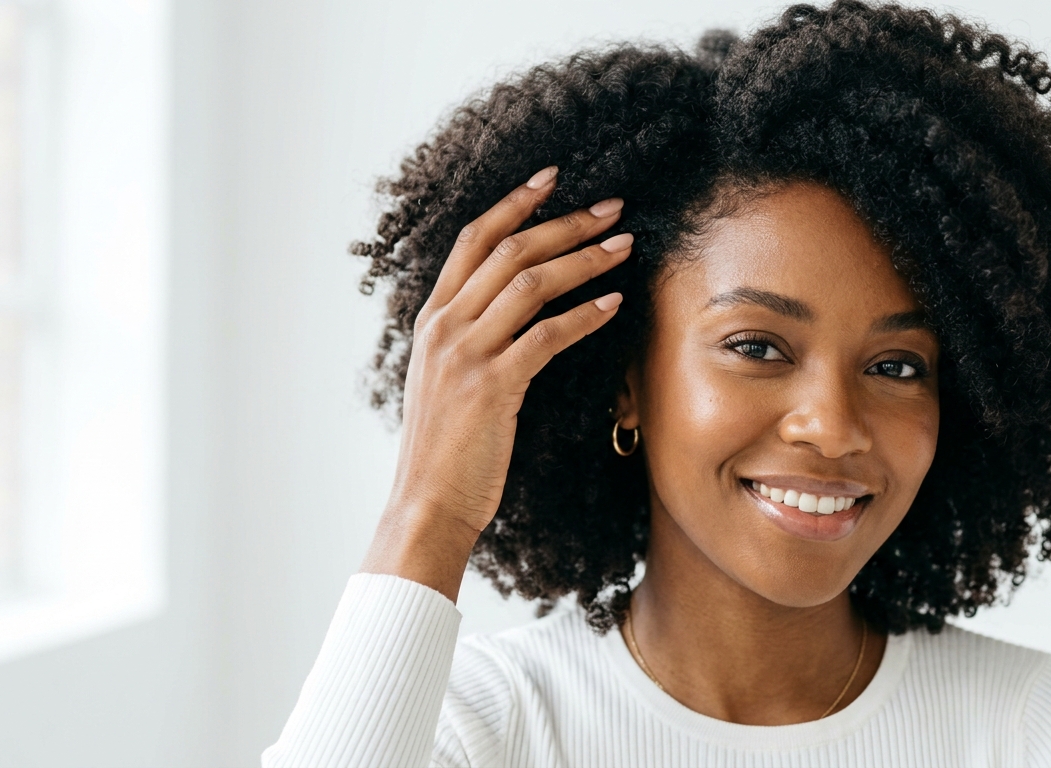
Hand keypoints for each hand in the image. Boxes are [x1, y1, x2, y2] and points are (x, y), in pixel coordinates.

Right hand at [359, 166, 630, 599]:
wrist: (426, 504)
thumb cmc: (445, 450)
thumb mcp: (444, 382)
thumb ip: (469, 341)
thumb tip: (511, 313)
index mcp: (432, 319)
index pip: (474, 241)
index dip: (514, 203)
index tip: (552, 179)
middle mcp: (444, 326)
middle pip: (510, 251)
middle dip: (566, 223)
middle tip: (612, 207)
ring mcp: (465, 354)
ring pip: (531, 283)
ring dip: (584, 259)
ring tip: (625, 245)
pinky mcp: (492, 385)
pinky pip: (547, 335)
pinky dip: (585, 315)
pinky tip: (614, 303)